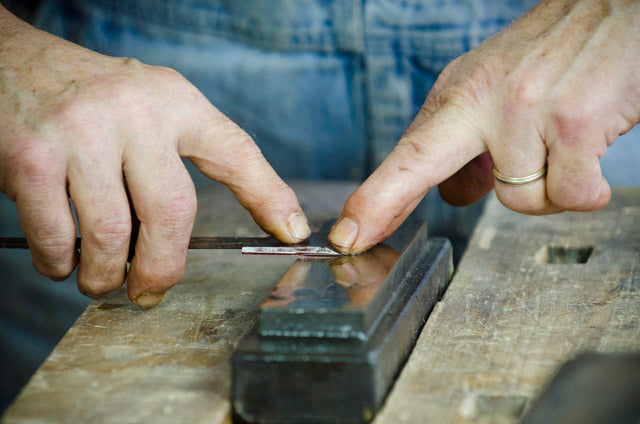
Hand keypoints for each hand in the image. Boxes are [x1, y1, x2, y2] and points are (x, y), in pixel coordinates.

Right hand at [0, 7, 309, 306]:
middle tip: (150, 291)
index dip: (270, 198)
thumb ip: (178, 154)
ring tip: (101, 281)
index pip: (236, 153)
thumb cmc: (90, 98)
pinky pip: (57, 238)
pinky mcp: (32, 156)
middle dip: (161, 269)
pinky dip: (60, 265)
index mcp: (175, 101)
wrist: (8, 61)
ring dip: (106, 275)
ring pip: (112, 235)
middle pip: (172, 214)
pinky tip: (62, 262)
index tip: (292, 234)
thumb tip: (188, 234)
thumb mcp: (150, 106)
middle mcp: (137, 112)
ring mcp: (83, 132)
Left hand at [329, 0, 639, 252]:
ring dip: (545, 191)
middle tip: (355, 236)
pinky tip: (591, 158)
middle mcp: (485, 99)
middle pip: (422, 166)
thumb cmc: (557, 52)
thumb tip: (454, 196)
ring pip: (519, 201)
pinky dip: (585, 191)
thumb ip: (468, 145)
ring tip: (564, 150)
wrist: (618, 9)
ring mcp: (525, 111)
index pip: (409, 152)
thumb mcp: (496, 87)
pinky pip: (570, 195)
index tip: (347, 234)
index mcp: (462, 92)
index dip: (374, 198)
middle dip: (383, 203)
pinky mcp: (573, 124)